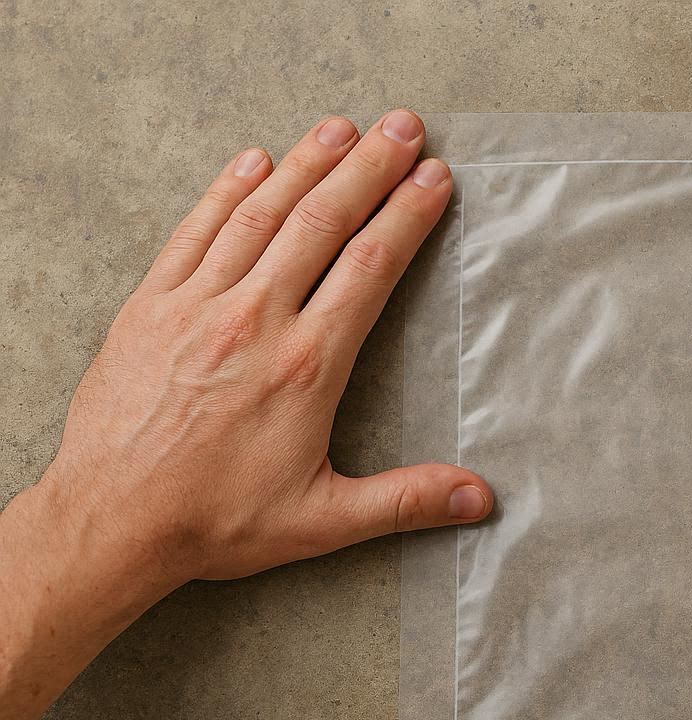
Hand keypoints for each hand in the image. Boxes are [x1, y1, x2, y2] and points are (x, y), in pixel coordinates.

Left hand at [41, 109, 490, 589]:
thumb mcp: (323, 521)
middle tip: (402, 127)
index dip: (406, 216)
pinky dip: (224, 191)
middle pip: (321, 223)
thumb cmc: (215, 521)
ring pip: (260, 215)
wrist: (111, 521)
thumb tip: (479, 497)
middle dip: (368, 168)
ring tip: (341, 127)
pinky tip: (251, 161)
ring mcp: (196, 307)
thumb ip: (405, 501)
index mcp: (306, 366)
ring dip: (304, 164)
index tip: (433, 178)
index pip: (368, 268)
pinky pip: (193, 232)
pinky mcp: (150, 307)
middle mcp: (254, 321)